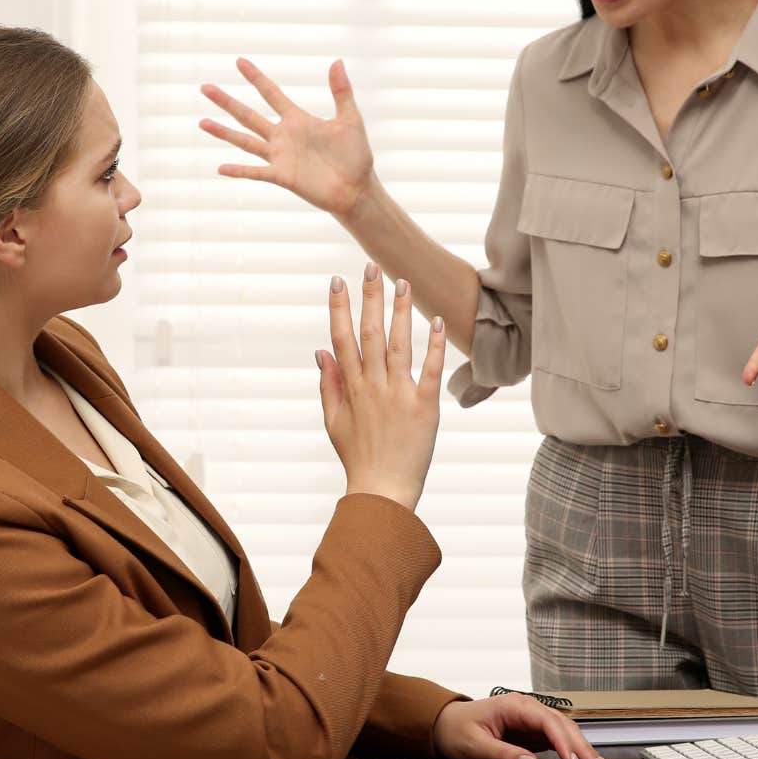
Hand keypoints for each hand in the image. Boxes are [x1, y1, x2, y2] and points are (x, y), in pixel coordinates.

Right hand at [200, 58, 376, 217]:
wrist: (356, 189)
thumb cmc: (355, 155)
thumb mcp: (350, 119)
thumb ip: (341, 91)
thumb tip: (337, 61)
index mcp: (298, 120)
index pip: (271, 94)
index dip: (256, 77)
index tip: (239, 61)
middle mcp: (283, 136)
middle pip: (248, 115)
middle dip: (227, 101)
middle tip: (205, 87)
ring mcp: (279, 157)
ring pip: (245, 141)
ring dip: (223, 132)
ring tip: (202, 122)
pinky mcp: (281, 176)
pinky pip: (256, 172)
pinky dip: (239, 170)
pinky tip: (220, 167)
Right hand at [316, 264, 445, 510]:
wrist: (383, 492)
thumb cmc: (358, 458)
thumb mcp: (334, 422)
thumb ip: (329, 384)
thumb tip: (320, 350)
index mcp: (351, 389)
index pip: (342, 339)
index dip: (339, 309)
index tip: (337, 281)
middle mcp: (373, 387)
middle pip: (369, 334)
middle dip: (369, 298)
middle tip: (371, 266)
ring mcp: (398, 396)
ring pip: (397, 345)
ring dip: (399, 312)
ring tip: (402, 281)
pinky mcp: (424, 408)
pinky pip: (429, 371)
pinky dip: (432, 345)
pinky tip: (436, 321)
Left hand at [430, 695, 608, 758]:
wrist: (446, 723)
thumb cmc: (457, 727)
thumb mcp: (476, 744)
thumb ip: (503, 753)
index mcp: (513, 705)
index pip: (547, 720)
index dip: (563, 741)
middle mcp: (526, 708)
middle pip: (562, 724)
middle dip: (582, 745)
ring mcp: (531, 719)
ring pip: (564, 730)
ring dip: (581, 747)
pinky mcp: (532, 731)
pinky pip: (557, 738)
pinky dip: (571, 749)